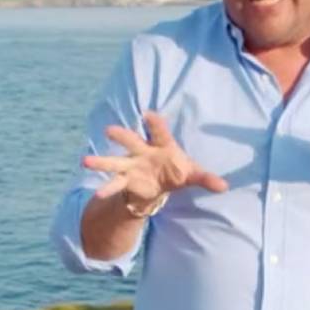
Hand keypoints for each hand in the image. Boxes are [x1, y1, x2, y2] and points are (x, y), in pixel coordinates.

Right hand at [82, 111, 228, 206]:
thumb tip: (225, 186)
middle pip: (131, 141)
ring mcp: (131, 166)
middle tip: (108, 130)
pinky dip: (107, 189)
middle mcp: (143, 152)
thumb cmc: (176, 171)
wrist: (160, 184)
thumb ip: (206, 178)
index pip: (159, 131)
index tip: (149, 115)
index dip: (154, 123)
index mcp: (161, 145)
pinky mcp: (126, 181)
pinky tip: (97, 195)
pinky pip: (115, 184)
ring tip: (85, 161)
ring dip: (101, 161)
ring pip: (115, 160)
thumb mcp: (192, 175)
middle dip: (121, 135)